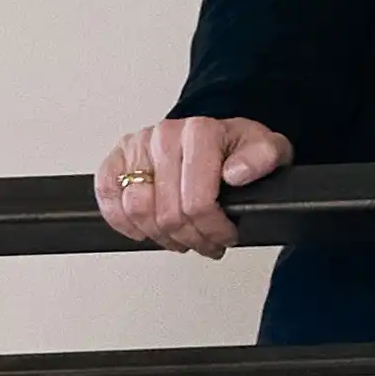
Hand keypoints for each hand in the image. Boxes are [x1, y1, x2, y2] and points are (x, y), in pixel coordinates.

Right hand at [97, 116, 290, 257]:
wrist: (216, 135)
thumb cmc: (237, 147)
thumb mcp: (267, 149)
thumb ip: (262, 158)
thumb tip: (236, 172)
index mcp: (200, 132)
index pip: (198, 201)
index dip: (213, 229)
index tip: (225, 236)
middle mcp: (164, 135)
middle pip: (168, 212)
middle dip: (191, 238)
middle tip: (205, 243)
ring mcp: (137, 146)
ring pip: (136, 209)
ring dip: (160, 236)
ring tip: (180, 239)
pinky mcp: (117, 158)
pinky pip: (107, 195)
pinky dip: (122, 220)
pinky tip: (144, 229)